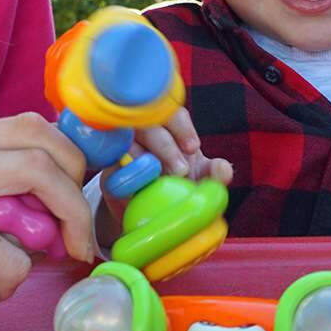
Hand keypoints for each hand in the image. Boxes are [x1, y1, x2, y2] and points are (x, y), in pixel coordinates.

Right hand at [99, 107, 233, 223]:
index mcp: (165, 128)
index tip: (193, 148)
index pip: (169, 111)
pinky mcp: (108, 174)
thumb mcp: (201, 181)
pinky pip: (112, 165)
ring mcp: (121, 152)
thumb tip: (222, 168)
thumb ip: (215, 173)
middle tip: (181, 170)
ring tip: (163, 179)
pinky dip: (128, 171)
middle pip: (145, 122)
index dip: (181, 126)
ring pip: (126, 140)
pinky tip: (141, 184)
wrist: (152, 219)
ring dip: (146, 158)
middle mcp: (140, 134)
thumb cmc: (177, 190)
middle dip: (166, 145)